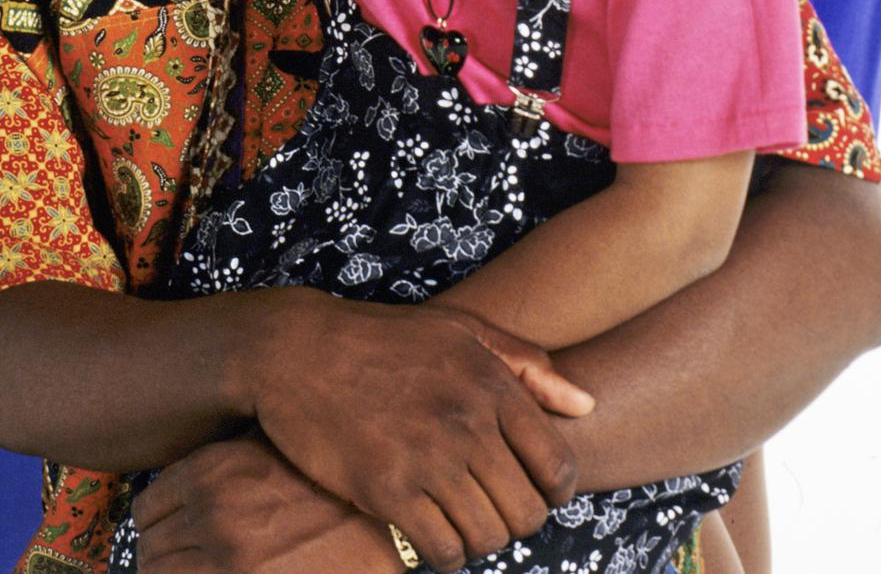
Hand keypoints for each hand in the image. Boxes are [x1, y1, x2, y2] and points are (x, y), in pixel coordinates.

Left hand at [135, 435, 375, 572]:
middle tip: (182, 560)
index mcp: (210, 474)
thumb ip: (218, 462)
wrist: (370, 529)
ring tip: (202, 568)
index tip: (166, 533)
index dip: (155, 525)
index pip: (146, 510)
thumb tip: (179, 485)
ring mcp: (228, 561)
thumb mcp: (262, 450)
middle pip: (150, 549)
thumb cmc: (319, 483)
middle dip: (162, 557)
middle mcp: (213, 517)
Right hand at [250, 294, 588, 570]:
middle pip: (526, 512)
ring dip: (477, 539)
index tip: (526, 490)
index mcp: (489, 381)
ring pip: (488, 537)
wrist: (294, 349)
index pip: (557, 466)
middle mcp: (465, 420)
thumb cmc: (381, 340)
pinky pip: (444, 551)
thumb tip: (587, 404)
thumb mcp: (456, 330)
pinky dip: (444, 554)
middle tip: (484, 506)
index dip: (551, 492)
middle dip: (511, 519)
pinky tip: (427, 530)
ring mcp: (427, 457)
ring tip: (455, 518)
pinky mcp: (387, 490)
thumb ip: (526, 364)